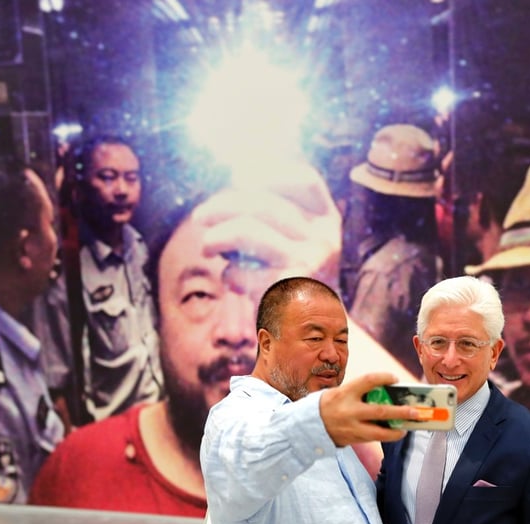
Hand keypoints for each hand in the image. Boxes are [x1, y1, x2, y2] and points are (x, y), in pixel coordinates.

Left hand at [190, 160, 341, 299]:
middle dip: (224, 205)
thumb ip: (273, 215)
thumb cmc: (291, 288)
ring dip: (217, 237)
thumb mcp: (293, 246)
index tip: (238, 175)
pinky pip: (241, 272)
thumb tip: (238, 170)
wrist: (311, 346)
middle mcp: (325, 241)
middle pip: (264, 203)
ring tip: (208, 246)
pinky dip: (231, 276)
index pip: (305, 180)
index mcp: (329, 224)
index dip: (270, 172)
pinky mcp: (285, 294)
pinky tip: (236, 284)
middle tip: (200, 216)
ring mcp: (308, 266)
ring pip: (247, 230)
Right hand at [319, 372, 424, 446]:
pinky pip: (373, 438)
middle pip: (380, 411)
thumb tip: (387, 393)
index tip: (395, 379)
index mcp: (345, 392)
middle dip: (400, 412)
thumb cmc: (329, 404)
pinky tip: (395, 432)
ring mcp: (351, 427)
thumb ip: (360, 392)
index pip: (368, 381)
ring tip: (407, 427)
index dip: (384, 378)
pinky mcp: (353, 439)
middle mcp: (349, 410)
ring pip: (379, 432)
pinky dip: (386, 435)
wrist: (307, 425)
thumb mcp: (341, 392)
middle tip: (414, 411)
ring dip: (396, 430)